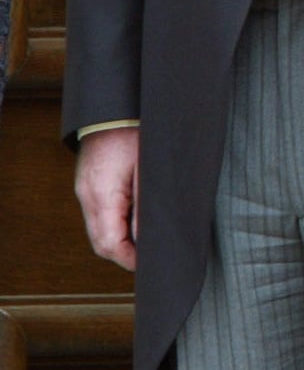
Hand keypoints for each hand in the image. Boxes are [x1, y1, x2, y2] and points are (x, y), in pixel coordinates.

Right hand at [75, 126, 139, 271]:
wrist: (117, 107)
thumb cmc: (137, 131)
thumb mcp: (150, 170)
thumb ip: (147, 206)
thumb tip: (150, 238)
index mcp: (101, 195)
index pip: (109, 244)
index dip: (130, 258)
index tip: (152, 262)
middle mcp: (87, 195)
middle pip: (101, 242)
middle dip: (125, 253)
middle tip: (152, 255)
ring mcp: (85, 189)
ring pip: (99, 230)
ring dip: (120, 239)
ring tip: (147, 240)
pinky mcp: (90, 183)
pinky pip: (100, 214)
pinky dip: (116, 223)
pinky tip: (135, 219)